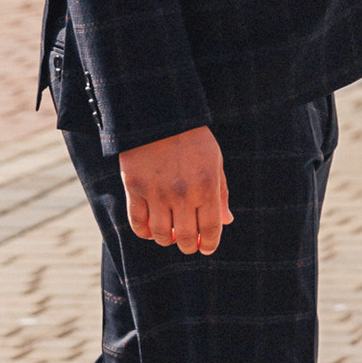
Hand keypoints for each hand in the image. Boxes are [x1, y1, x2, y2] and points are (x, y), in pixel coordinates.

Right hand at [120, 126, 231, 253]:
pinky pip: (137, 223)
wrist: (160, 114)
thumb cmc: (193, 138)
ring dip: (166, 240)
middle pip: (185, 237)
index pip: (211, 229)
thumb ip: (221, 193)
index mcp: (207, 186)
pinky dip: (144, 232)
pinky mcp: (134, 188)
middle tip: (188, 243)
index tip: (206, 248)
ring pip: (160, 234)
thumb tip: (226, 221)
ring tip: (170, 235)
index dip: (209, 244)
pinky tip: (151, 229)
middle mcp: (182, 193)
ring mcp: (157, 192)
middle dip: (188, 246)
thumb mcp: (215, 161)